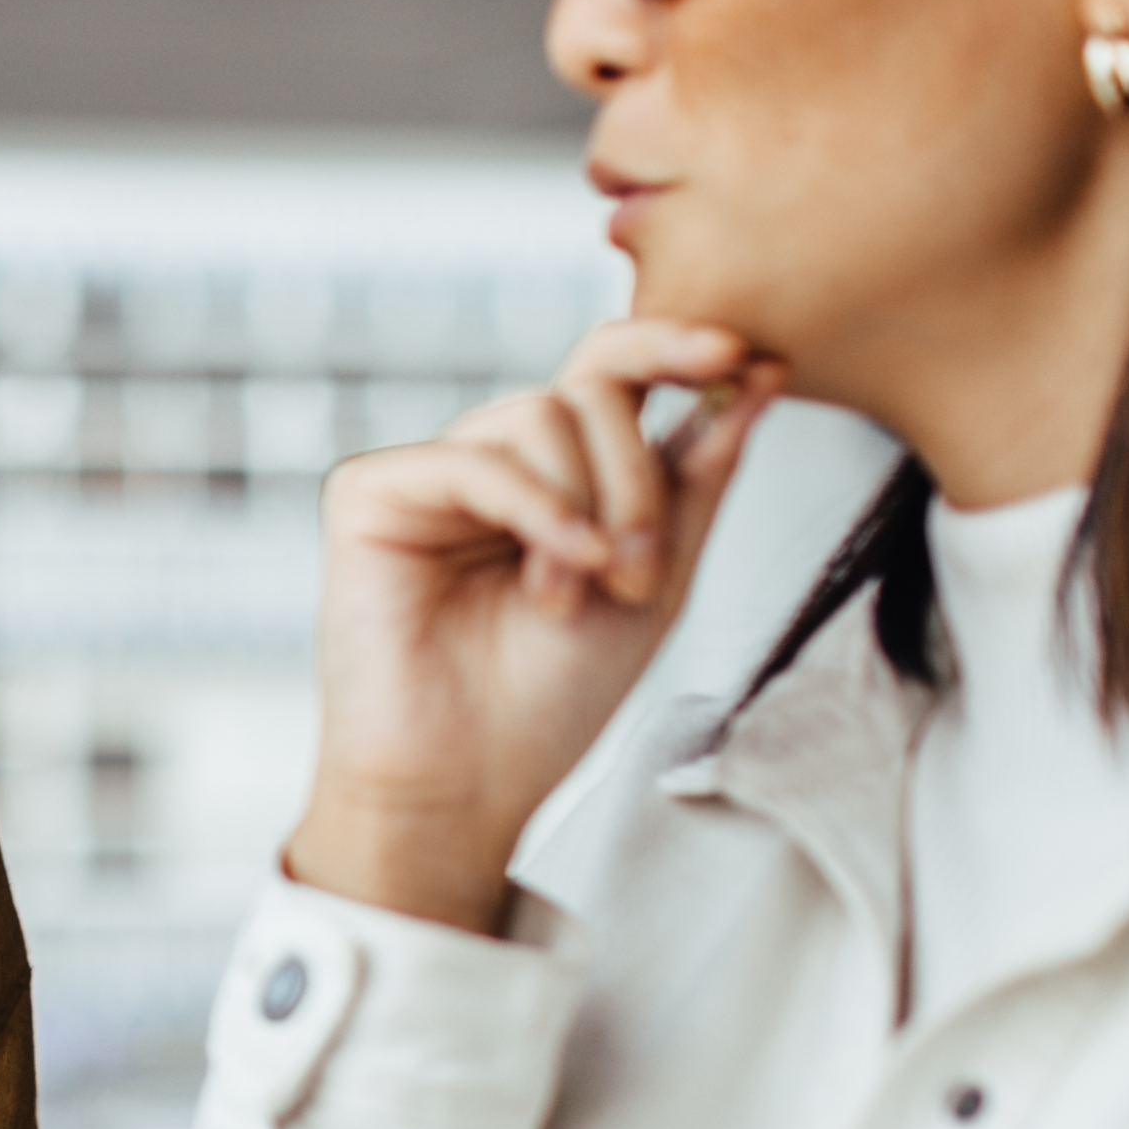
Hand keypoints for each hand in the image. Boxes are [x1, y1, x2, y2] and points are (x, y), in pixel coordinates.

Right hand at [292, 317, 781, 929]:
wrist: (467, 781)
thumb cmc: (551, 699)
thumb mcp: (660, 580)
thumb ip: (699, 479)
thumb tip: (755, 374)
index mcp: (560, 477)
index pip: (612, 374)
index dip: (674, 347)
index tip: (743, 354)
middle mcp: (495, 462)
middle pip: (590, 388)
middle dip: (641, 477)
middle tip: (644, 573)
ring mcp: (433, 473)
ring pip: (541, 416)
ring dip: (592, 507)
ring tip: (584, 592)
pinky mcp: (373, 492)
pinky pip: (474, 460)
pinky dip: (536, 510)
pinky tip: (557, 572)